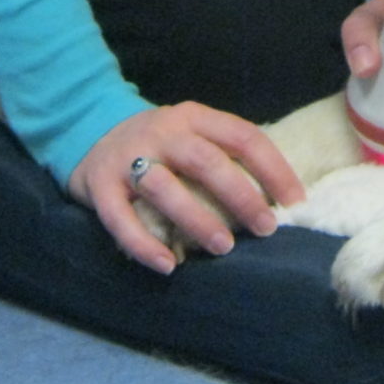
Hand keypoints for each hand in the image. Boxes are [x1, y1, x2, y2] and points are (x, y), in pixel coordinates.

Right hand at [68, 101, 304, 275]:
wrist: (88, 131)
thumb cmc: (158, 145)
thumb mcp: (191, 134)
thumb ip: (223, 156)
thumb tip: (277, 199)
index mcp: (193, 117)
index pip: (242, 136)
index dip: (273, 168)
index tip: (295, 201)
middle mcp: (161, 132)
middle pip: (205, 161)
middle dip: (240, 195)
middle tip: (265, 227)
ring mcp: (127, 158)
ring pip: (163, 187)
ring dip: (197, 218)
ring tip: (223, 247)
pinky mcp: (99, 186)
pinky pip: (120, 219)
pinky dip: (144, 245)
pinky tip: (168, 265)